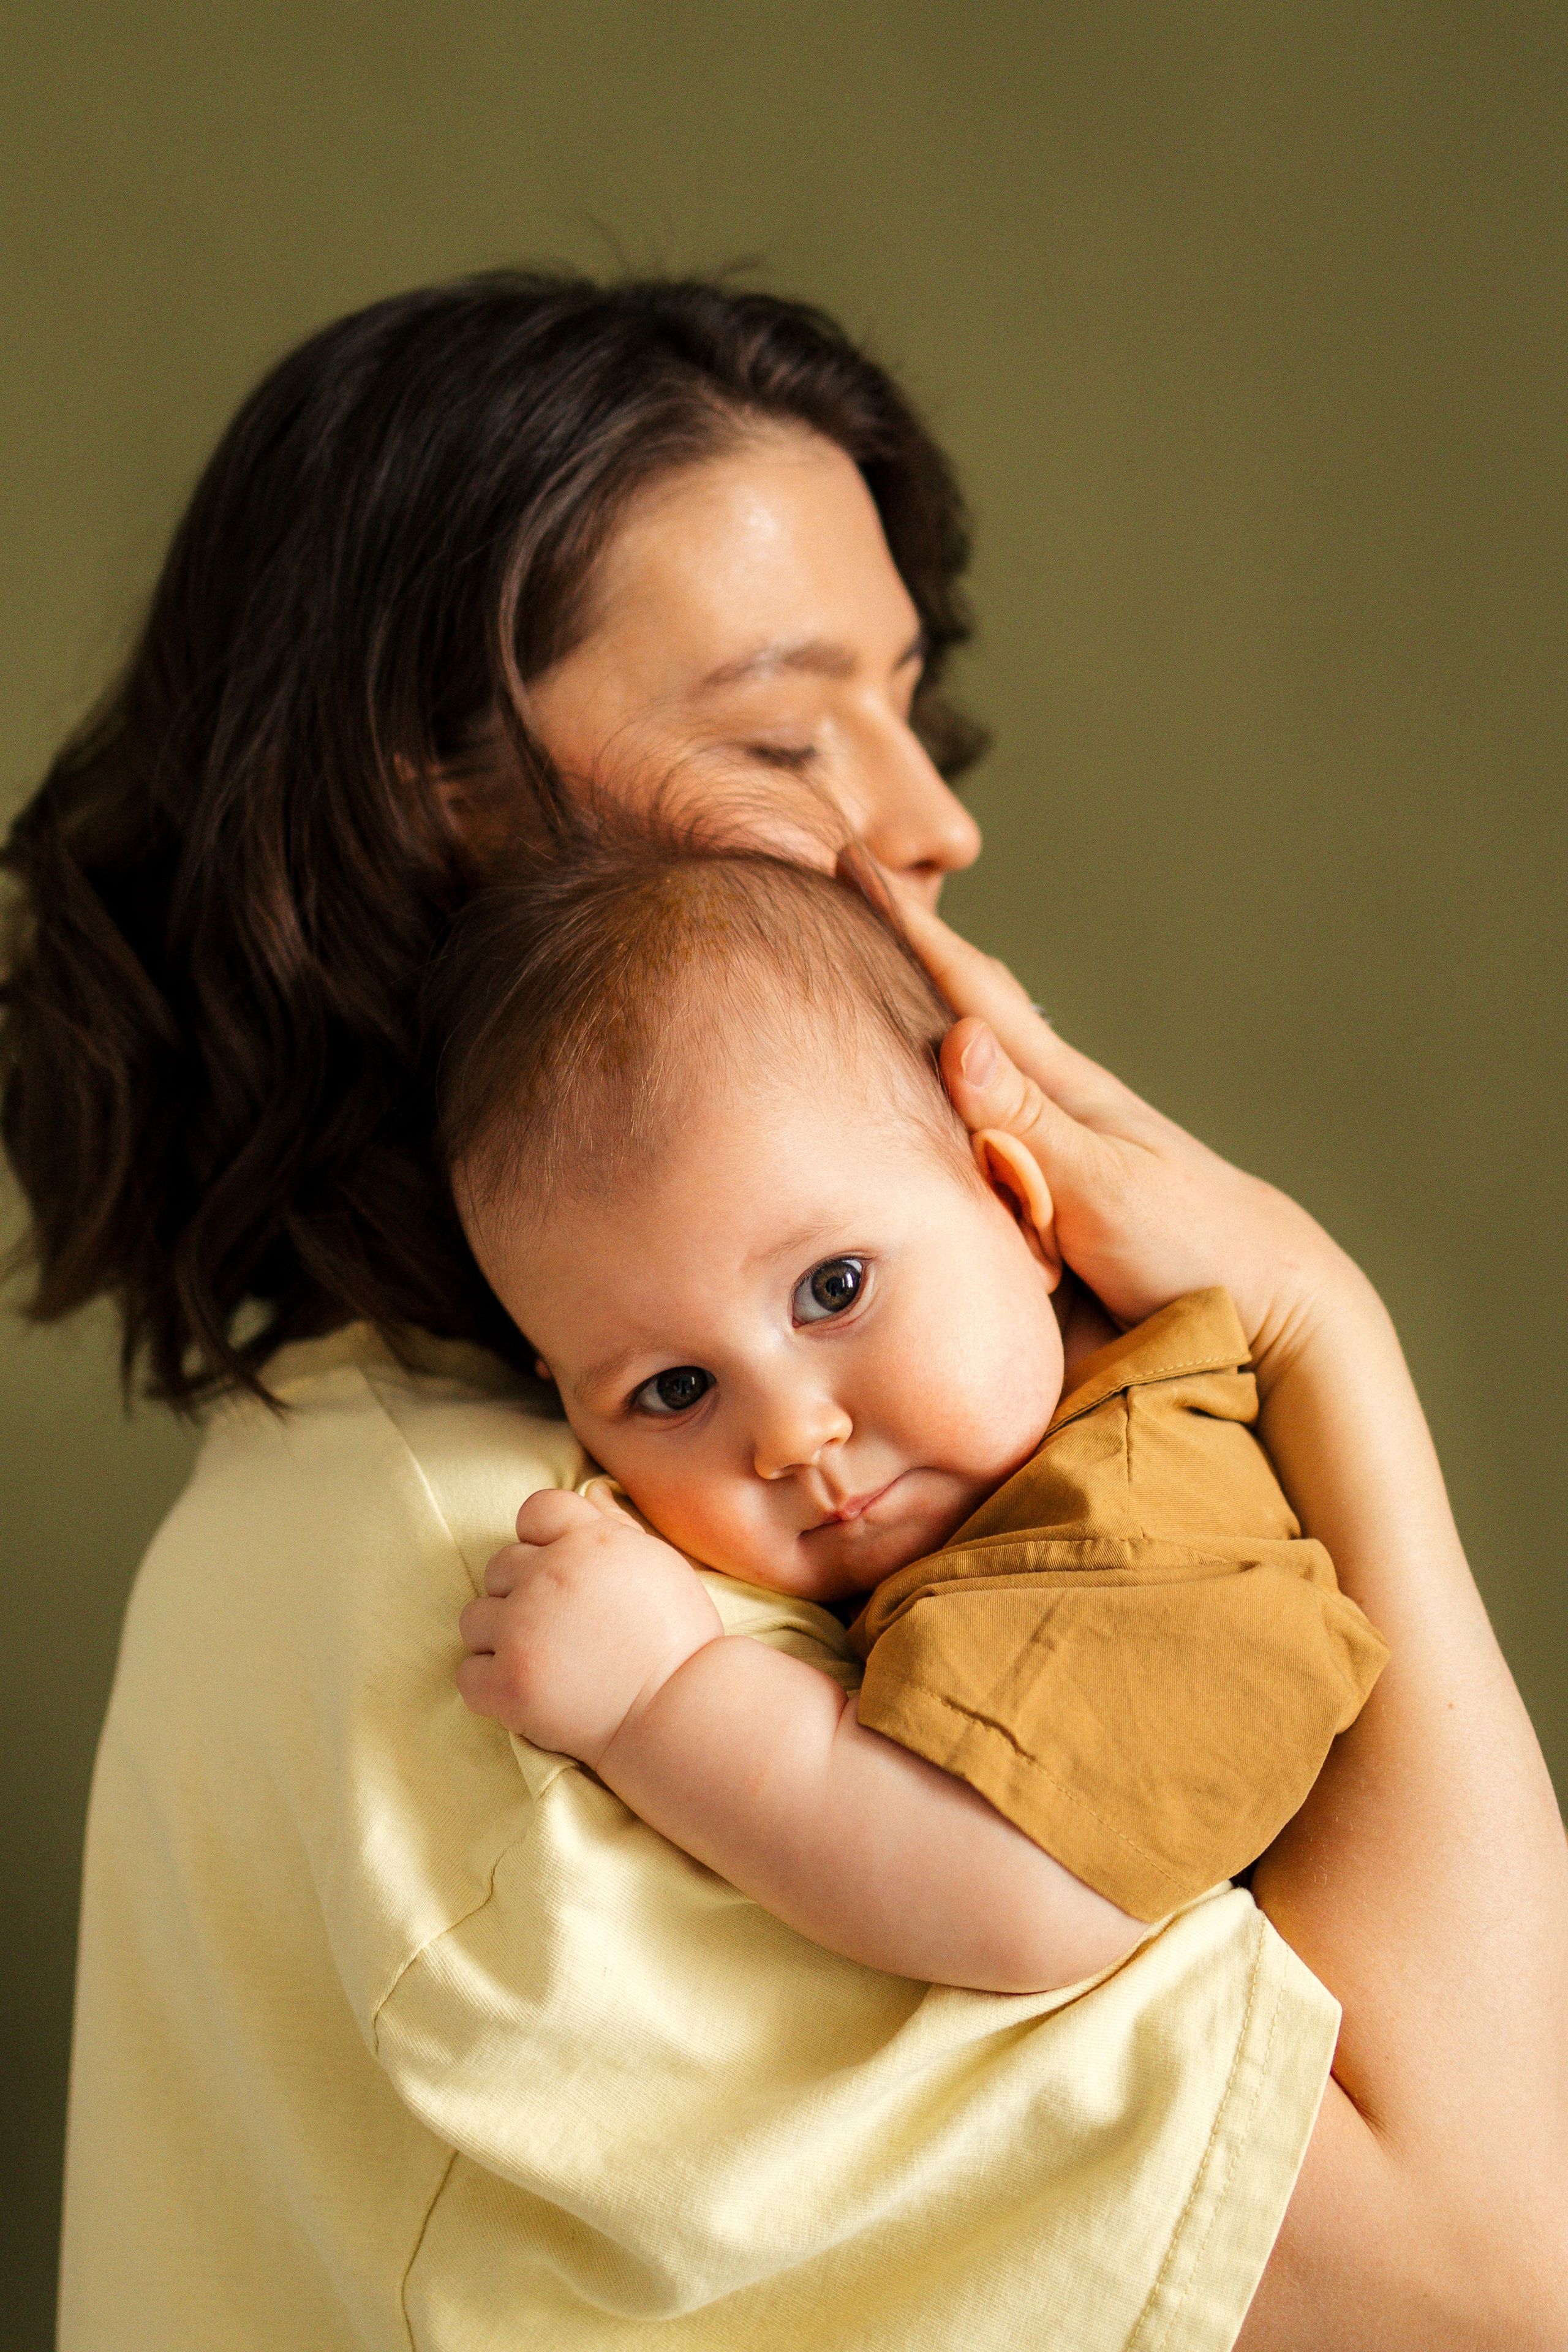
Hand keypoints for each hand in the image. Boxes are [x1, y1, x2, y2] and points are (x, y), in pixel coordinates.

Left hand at [457, 1485, 722, 1764]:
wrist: (681, 1711)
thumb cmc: (677, 1637)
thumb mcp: (658, 1562)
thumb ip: (615, 1524)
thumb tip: (589, 1490)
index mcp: (588, 1540)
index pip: (535, 1510)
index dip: (542, 1538)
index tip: (562, 1572)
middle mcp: (549, 1575)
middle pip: (500, 1566)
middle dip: (522, 1593)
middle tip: (561, 1628)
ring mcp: (523, 1630)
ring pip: (475, 1618)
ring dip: (501, 1638)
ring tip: (544, 1660)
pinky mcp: (509, 1684)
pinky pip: (468, 1674)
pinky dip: (491, 1685)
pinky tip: (528, 1690)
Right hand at [896, 896, 1371, 1381]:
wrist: (1268, 1303)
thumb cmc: (1193, 1241)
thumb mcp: (1105, 1183)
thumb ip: (1027, 1121)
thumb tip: (959, 1036)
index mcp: (1060, 1088)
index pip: (969, 992)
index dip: (909, 932)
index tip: (853, 863)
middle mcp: (1049, 1108)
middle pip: (968, 1013)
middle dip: (910, 958)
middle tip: (853, 898)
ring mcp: (1053, 1151)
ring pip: (972, 1073)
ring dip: (923, 1026)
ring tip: (875, 985)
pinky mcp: (1051, 1202)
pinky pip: (978, 1138)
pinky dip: (944, 1105)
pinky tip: (932, 1099)